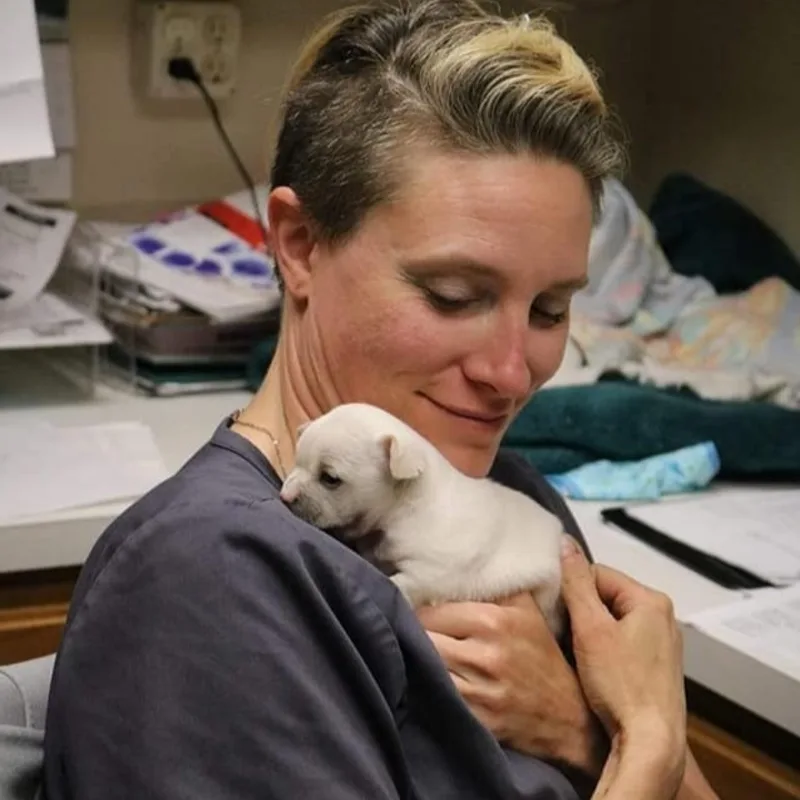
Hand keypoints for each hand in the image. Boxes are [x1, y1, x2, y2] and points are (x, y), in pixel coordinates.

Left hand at [417, 592, 606, 775]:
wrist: (567, 716)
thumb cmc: (542, 657)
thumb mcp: (527, 610)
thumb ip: (496, 584)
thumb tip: (462, 564)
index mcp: (493, 620)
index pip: (430, 610)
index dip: (419, 610)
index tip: (415, 610)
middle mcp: (483, 655)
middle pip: (422, 638)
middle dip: (415, 635)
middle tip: (410, 633)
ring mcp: (477, 691)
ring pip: (425, 667)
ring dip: (417, 661)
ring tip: (416, 655)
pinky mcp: (474, 719)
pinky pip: (434, 698)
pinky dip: (428, 687)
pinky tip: (429, 680)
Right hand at [560, 536, 686, 792]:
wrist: (651, 742)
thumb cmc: (620, 684)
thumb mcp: (590, 628)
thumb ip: (576, 583)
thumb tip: (564, 541)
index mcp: (651, 600)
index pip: (597, 573)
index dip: (571, 591)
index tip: (556, 614)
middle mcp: (663, 617)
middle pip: (605, 597)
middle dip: (581, 613)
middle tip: (564, 635)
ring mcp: (662, 643)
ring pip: (612, 621)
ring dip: (590, 633)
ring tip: (576, 654)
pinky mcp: (657, 667)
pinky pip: (622, 643)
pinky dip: (604, 650)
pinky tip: (593, 669)